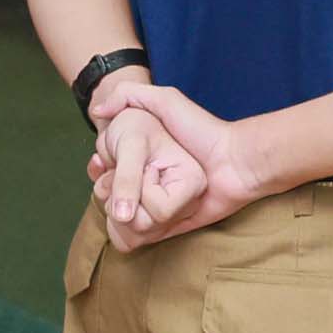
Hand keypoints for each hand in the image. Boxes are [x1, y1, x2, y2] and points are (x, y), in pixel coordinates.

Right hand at [90, 72, 272, 243]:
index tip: (100, 163)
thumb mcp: (167, 100)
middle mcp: (148, 184)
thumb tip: (98, 111)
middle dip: (107, 189)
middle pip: (109, 195)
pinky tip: (128, 218)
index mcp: (144, 160)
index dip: (101, 168)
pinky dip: (129, 232)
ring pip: (119, 219)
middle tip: (108, 183)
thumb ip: (130, 95)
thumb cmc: (203, 131)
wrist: (234, 164)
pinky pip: (137, 238)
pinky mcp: (166, 228)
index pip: (108, 169)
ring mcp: (156, 207)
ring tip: (120, 202)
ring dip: (114, 212)